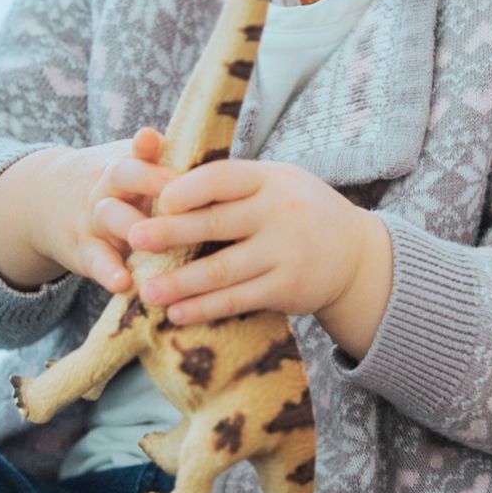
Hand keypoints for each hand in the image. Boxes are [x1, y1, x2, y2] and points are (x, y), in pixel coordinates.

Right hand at [35, 127, 180, 293]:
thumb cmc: (116, 188)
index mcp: (129, 163)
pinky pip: (96, 259)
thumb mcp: (132, 167)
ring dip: (132, 227)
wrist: (46, 202)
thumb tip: (218, 153)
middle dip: (148, 181)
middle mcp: (110, 186)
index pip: (139, 149)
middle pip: (123, 175)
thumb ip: (167, 163)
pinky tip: (122, 282)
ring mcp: (95, 217)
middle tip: (174, 194)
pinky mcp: (85, 250)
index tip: (153, 140)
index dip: (147, 146)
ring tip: (156, 244)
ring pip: (110, 215)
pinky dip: (108, 271)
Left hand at [125, 155, 384, 329]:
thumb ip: (228, 184)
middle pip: (215, 223)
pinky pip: (238, 299)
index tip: (158, 201)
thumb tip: (160, 189)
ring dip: (180, 282)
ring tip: (146, 290)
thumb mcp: (273, 183)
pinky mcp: (288, 289)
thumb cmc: (296, 211)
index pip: (221, 179)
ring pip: (222, 269)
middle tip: (134, 240)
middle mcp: (280, 214)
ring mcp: (286, 253)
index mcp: (269, 179)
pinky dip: (204, 308)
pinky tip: (176, 313)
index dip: (186, 189)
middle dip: (170, 233)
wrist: (358, 255)